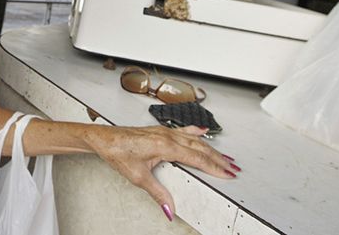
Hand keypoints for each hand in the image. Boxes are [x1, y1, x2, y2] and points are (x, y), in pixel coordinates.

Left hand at [88, 124, 237, 219]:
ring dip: (210, 147)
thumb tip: (169, 208)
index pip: (197, 159)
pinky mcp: (158, 131)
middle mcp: (167, 136)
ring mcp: (163, 132)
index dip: (214, 167)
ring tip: (224, 155)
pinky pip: (183, 131)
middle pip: (200, 148)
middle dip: (218, 158)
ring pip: (193, 139)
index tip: (228, 174)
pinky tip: (202, 132)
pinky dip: (195, 132)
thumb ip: (158, 193)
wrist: (104, 139)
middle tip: (233, 167)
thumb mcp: (138, 177)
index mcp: (166, 146)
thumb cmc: (118, 152)